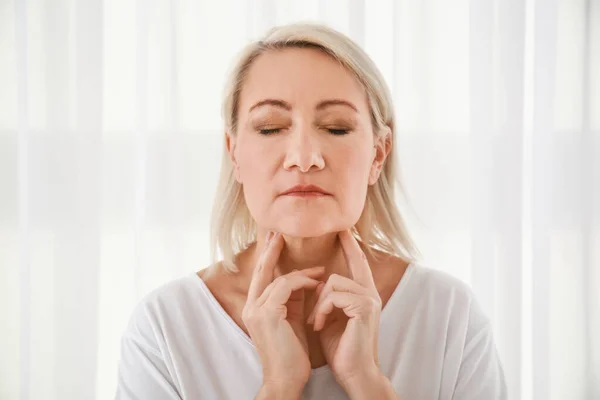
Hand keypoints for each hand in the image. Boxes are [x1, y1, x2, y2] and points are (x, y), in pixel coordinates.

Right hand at [243, 231, 324, 392]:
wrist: (286, 379)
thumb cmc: (292, 353)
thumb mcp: (292, 320)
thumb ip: (293, 299)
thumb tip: (305, 280)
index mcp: (255, 309)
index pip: (262, 277)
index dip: (269, 259)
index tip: (277, 241)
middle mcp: (251, 307)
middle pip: (261, 271)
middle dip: (271, 250)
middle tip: (279, 233)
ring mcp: (257, 310)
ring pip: (278, 279)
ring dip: (302, 273)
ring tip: (320, 272)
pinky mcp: (268, 314)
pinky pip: (286, 286)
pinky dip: (302, 281)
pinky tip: (317, 283)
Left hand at [306, 229, 382, 388]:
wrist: (354, 373)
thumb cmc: (341, 349)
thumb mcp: (330, 318)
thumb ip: (328, 299)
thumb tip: (316, 283)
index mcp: (363, 294)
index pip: (358, 263)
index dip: (351, 246)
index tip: (344, 229)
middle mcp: (370, 293)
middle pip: (341, 272)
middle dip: (320, 286)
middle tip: (314, 310)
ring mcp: (369, 299)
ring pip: (333, 283)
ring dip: (319, 305)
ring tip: (317, 324)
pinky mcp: (364, 307)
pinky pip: (333, 295)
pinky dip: (322, 311)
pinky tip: (320, 326)